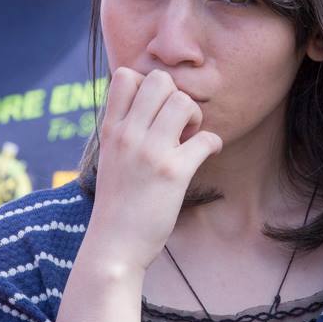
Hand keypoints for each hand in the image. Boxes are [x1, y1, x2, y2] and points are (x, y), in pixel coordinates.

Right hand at [87, 68, 222, 272]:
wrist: (113, 246)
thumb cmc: (116, 204)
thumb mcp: (109, 159)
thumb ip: (123, 132)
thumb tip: (146, 109)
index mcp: (111, 130)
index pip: (126, 76)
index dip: (147, 85)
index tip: (154, 111)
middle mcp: (128, 135)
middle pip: (160, 80)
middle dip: (176, 96)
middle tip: (177, 124)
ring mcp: (150, 153)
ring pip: (183, 102)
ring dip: (195, 117)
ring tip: (189, 139)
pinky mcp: (173, 173)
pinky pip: (206, 138)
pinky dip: (213, 143)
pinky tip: (207, 154)